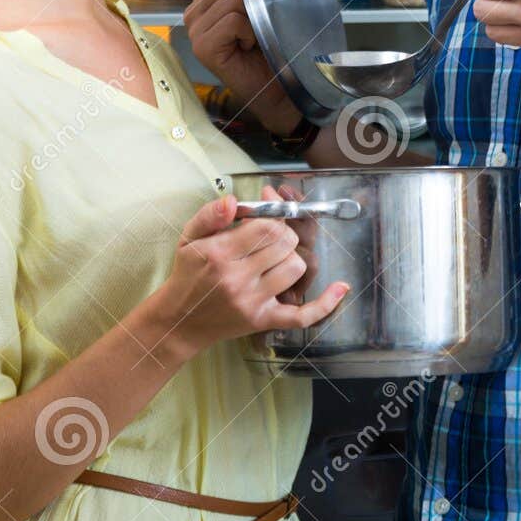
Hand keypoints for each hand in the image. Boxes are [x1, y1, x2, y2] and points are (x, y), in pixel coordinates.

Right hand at [153, 191, 348, 356]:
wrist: (179, 320)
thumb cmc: (187, 274)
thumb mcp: (188, 238)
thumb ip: (210, 214)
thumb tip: (234, 200)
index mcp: (220, 254)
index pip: (266, 226)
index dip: (274, 214)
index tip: (268, 213)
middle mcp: (238, 279)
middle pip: (285, 243)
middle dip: (282, 233)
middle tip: (269, 235)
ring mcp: (253, 302)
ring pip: (296, 267)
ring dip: (290, 256)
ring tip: (274, 257)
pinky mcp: (263, 320)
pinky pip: (302, 315)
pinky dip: (325, 303)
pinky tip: (341, 287)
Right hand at [183, 0, 300, 132]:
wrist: (282, 86)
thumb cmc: (274, 45)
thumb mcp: (261, 4)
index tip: (259, 0)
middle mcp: (194, 11)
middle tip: (259, 25)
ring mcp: (194, 30)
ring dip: (255, 18)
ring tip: (254, 37)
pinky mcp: (202, 47)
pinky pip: (232, 19)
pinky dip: (250, 32)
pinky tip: (249, 47)